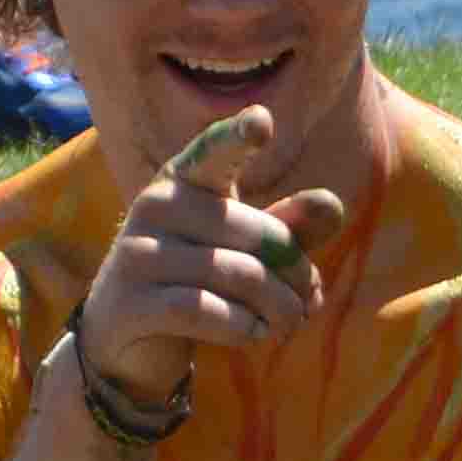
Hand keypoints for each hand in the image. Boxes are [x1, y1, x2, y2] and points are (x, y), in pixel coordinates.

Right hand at [75, 107, 333, 406]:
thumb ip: (288, 228)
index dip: (237, 139)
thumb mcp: (244, 250)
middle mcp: (154, 206)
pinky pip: (208, 311)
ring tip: (289, 322)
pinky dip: (244, 328)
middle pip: (258, 235)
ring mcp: (137, 253)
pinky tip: (254, 334)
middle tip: (309, 300)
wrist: (129, 339)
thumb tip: (332, 204)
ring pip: (239, 276)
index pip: (213, 153)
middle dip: (296, 273)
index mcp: (184, 180)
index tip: (262, 121)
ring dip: (279, 308)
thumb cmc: (198, 281)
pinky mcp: (131, 302)